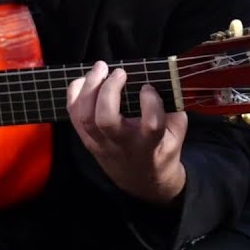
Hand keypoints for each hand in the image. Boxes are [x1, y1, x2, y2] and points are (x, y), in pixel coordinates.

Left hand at [67, 61, 186, 204]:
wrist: (142, 181)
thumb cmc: (161, 150)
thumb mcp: (176, 133)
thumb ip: (172, 109)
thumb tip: (162, 79)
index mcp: (150, 144)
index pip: (151, 124)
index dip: (150, 102)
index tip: (148, 87)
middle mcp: (123, 145)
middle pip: (106, 120)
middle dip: (109, 91)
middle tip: (120, 72)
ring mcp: (101, 145)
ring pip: (85, 118)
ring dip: (89, 88)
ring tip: (100, 68)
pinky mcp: (87, 141)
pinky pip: (73, 117)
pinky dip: (74, 94)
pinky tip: (84, 80)